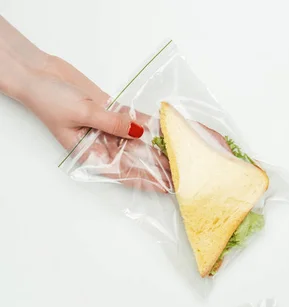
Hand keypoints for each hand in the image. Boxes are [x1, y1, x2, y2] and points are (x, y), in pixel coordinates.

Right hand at [0, 17, 170, 191]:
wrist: (39, 73)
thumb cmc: (50, 99)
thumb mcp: (83, 113)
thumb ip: (112, 123)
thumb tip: (139, 131)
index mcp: (91, 155)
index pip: (124, 173)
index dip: (146, 181)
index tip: (166, 186)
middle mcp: (102, 146)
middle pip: (135, 160)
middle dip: (158, 166)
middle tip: (183, 170)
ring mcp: (108, 129)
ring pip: (138, 142)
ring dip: (158, 147)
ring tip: (182, 153)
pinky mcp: (112, 112)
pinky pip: (135, 120)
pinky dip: (151, 124)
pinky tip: (168, 129)